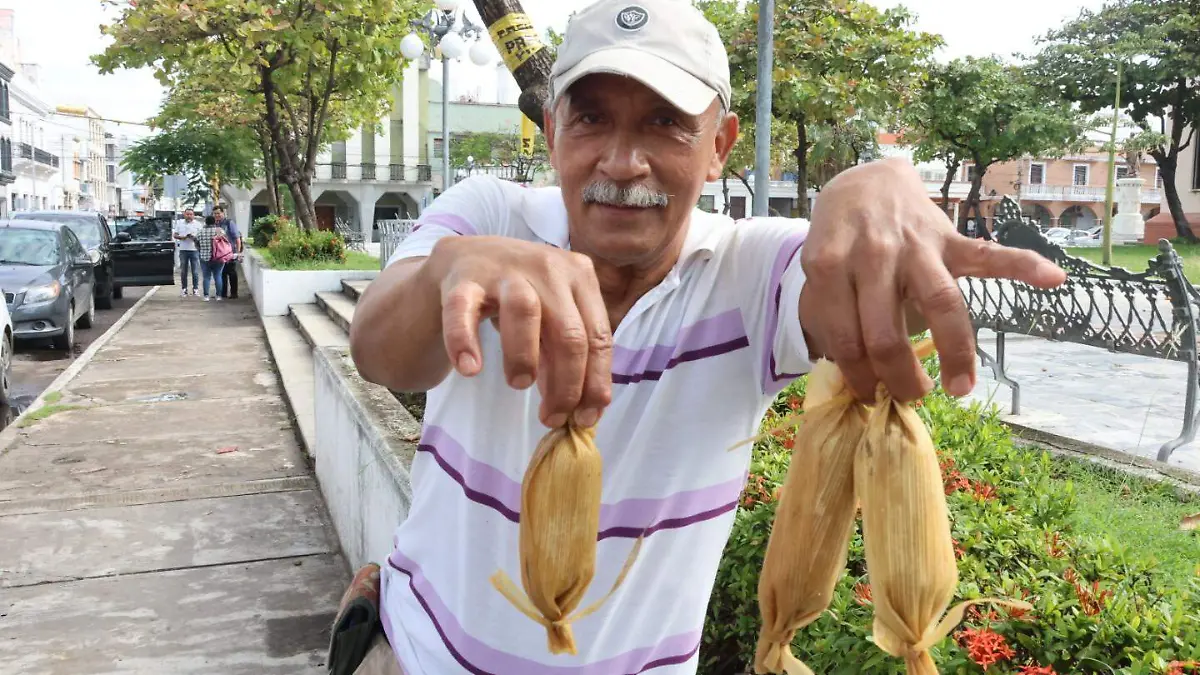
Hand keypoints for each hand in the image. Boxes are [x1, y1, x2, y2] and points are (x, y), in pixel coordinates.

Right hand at [424, 235, 613, 428]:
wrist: (467, 258)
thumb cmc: (522, 296)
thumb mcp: (554, 318)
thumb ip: (569, 356)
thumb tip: (584, 411)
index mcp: (580, 277)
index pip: (598, 337)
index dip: (594, 384)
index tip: (583, 420)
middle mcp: (548, 268)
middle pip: (569, 332)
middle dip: (566, 384)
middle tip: (550, 416)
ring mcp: (504, 269)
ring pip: (524, 311)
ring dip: (524, 357)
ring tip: (518, 384)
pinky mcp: (462, 278)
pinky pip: (462, 310)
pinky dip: (464, 341)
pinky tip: (469, 369)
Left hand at [799, 158, 1066, 402]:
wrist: (863, 182)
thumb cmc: (840, 241)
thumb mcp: (817, 273)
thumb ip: (829, 315)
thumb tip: (849, 374)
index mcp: (829, 268)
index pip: (844, 339)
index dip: (857, 375)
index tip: (869, 394)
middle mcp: (872, 256)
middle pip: (886, 334)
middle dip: (898, 378)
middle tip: (908, 397)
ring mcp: (914, 245)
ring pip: (939, 305)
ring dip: (953, 353)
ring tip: (959, 387)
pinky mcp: (946, 237)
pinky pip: (987, 253)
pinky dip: (1022, 264)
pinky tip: (1052, 279)